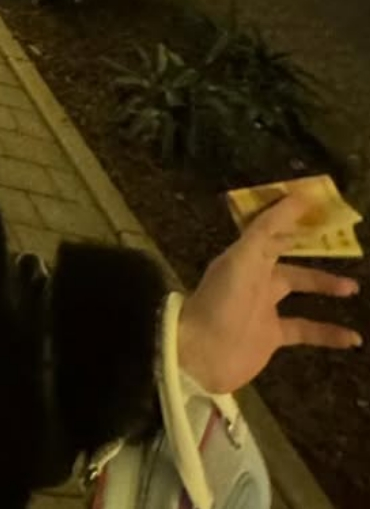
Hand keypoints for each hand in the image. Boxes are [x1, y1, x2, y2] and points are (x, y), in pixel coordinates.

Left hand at [178, 191, 361, 394]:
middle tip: (342, 242)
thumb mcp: (241, 261)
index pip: (270, 228)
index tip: (315, 201)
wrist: (201, 354)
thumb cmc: (220, 302)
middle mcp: (253, 276)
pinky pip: (305, 329)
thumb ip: (267, 232)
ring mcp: (262, 306)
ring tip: (353, 288)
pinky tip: (353, 338)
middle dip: (311, 249)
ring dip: (324, 287)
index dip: (289, 213)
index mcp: (244, 255)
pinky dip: (328, 332)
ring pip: (298, 290)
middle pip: (287, 257)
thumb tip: (293, 199)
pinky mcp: (271, 335)